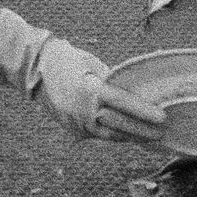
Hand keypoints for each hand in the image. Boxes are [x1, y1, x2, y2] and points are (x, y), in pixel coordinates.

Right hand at [38, 37, 164, 142]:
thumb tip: (134, 91)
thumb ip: (112, 79)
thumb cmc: (68, 59)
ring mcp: (75, 121)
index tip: (162, 117)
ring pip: (109, 134)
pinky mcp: (72, 128)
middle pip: (118, 124)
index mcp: (88, 89)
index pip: (122, 102)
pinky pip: (98, 134)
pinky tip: (129, 135)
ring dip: (130, 136)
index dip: (143, 111)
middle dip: (142, 131)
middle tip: (162, 133)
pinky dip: (115, 135)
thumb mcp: (93, 64)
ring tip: (150, 137)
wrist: (34, 68)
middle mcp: (82, 109)